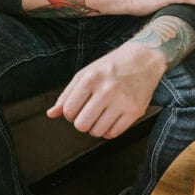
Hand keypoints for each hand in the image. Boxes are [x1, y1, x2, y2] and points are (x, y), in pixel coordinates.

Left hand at [46, 42, 165, 139]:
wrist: (144, 59)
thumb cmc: (111, 67)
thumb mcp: (85, 74)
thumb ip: (67, 95)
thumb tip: (51, 114)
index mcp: (90, 78)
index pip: (68, 111)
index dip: (70, 113)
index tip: (77, 107)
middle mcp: (107, 90)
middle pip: (81, 125)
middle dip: (82, 122)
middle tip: (89, 113)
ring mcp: (122, 101)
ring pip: (97, 132)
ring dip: (95, 127)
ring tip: (101, 115)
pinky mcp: (135, 111)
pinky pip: (113, 134)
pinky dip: (109, 130)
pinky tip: (111, 118)